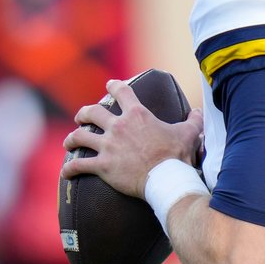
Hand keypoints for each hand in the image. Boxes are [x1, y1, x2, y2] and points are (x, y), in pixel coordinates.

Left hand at [60, 79, 203, 198]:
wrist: (167, 179)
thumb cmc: (178, 156)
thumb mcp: (189, 134)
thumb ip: (193, 121)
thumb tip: (199, 112)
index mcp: (137, 115)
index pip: (122, 92)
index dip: (114, 86)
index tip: (109, 84)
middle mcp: (119, 127)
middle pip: (92, 112)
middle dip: (84, 113)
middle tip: (82, 117)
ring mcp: (108, 146)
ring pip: (80, 137)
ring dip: (72, 139)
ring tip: (68, 143)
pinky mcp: (103, 166)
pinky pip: (79, 166)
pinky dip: (70, 169)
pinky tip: (65, 172)